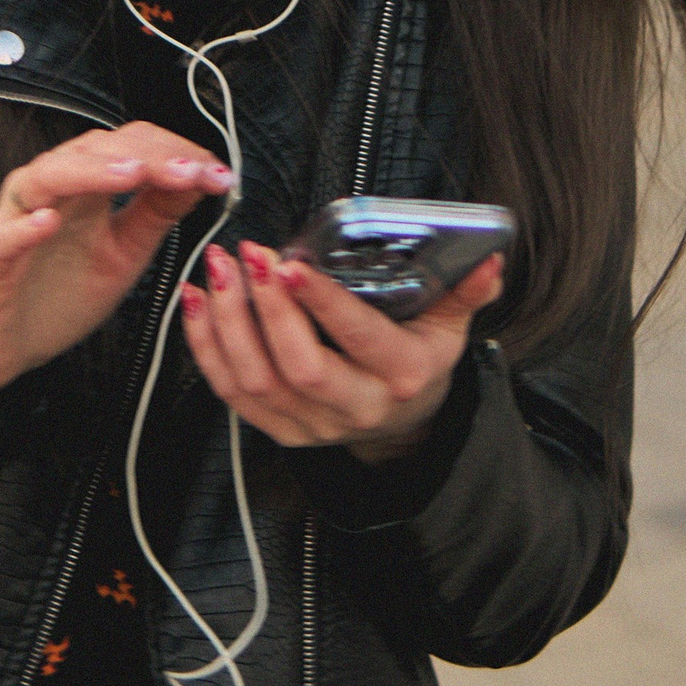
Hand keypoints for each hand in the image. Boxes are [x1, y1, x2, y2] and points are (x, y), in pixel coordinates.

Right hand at [0, 124, 233, 405]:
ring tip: (132, 174)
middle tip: (191, 171)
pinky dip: (25, 227)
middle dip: (148, 156)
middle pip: (95, 149)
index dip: (176, 153)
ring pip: (48, 176)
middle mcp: (51, 191)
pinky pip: (5, 237)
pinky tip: (49, 222)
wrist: (6, 347)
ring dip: (91, 172)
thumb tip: (203, 175)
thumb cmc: (60, 294)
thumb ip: (158, 212)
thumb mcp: (125, 252)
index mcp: (86, 186)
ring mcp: (16, 221)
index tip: (219, 174)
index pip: (132, 147)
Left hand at [181, 240, 503, 460]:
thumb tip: (489, 259)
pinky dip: (205, 347)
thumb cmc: (417, 360)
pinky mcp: (278, 430)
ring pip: (256, 380)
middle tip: (251, 255)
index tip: (293, 263)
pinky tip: (196, 302)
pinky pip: (230, 392)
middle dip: (267, 308)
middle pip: (299, 367)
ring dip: (229, 321)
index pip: (359, 339)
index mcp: (400, 376)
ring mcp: (312, 425)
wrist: (400, 423)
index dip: (322, 303)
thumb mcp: (448, 327)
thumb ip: (466, 292)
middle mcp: (354, 407)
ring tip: (219, 269)